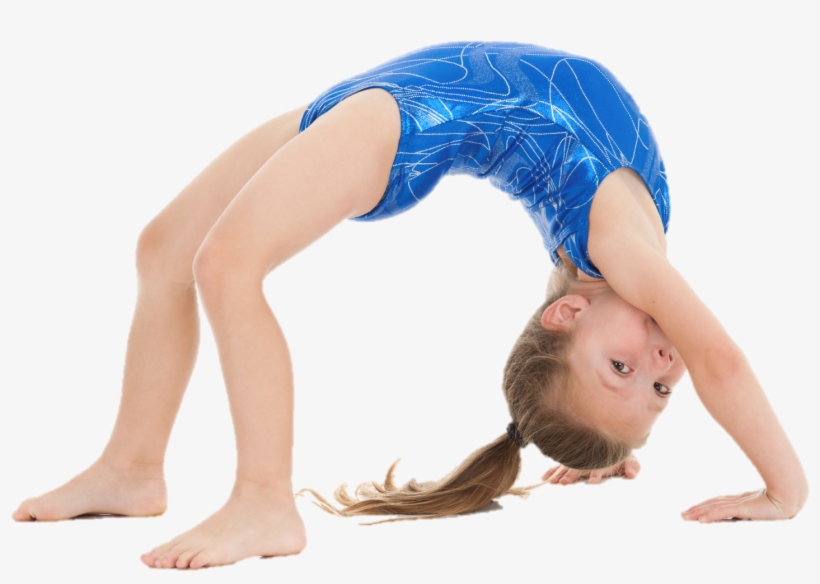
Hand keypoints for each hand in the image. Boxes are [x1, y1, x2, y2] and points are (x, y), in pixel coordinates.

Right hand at [542, 454, 639, 484]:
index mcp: (602, 459)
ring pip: (568, 467)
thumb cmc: (620, 456)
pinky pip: (560, 467)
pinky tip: (544, 477)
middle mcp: (588, 460)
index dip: (596, 473)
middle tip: (565, 482)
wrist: (611, 442)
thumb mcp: (630, 461)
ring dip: (560, 474)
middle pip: (579, 467)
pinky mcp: (572, 464)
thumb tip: (631, 474)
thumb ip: (633, 466)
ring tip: (554, 481)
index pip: (599, 466)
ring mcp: (579, 461)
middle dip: (572, 474)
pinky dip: (552, 471)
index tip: (593, 481)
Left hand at [682, 489, 796, 521]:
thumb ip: (748, 511)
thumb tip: (742, 515)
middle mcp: (735, 501)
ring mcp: (738, 504)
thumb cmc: (777, 503)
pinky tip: (702, 520)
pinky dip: (711, 516)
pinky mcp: (742, 508)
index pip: (717, 503)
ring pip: (713, 508)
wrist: (787, 498)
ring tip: (686, 516)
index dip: (704, 506)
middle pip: (711, 504)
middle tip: (682, 514)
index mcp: (739, 501)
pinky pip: (722, 512)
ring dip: (698, 512)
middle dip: (696, 509)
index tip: (693, 510)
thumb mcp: (759, 508)